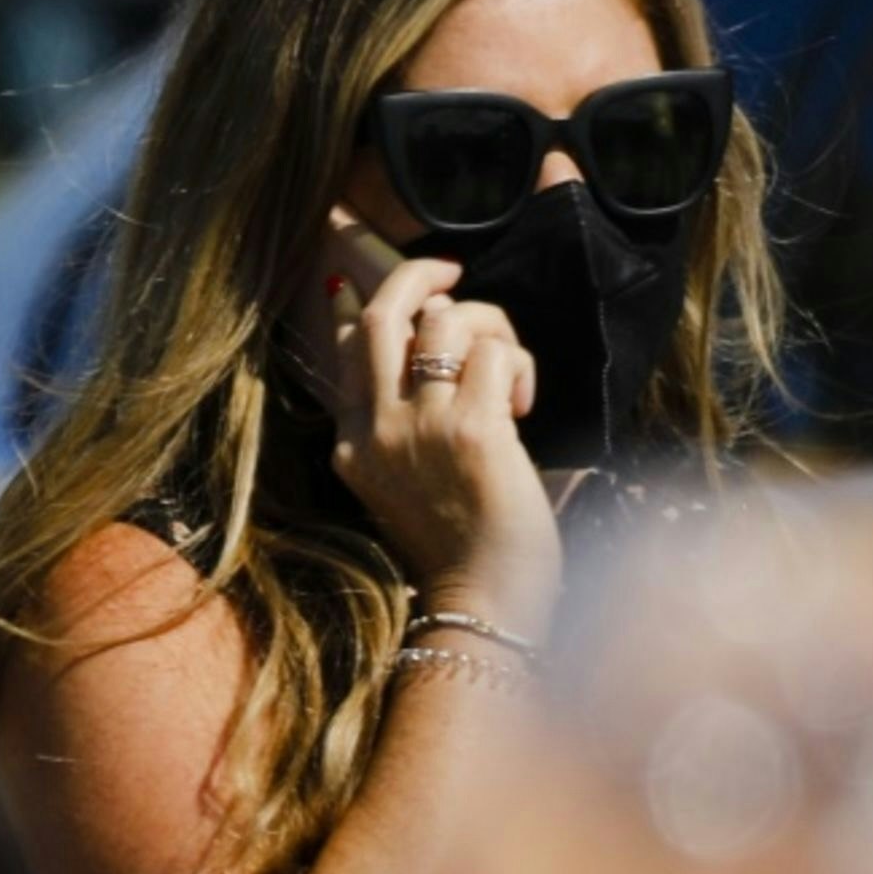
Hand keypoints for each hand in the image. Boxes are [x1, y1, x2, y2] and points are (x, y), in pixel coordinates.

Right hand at [314, 232, 560, 628]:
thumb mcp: (401, 489)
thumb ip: (399, 430)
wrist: (483, 606)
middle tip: (448, 268)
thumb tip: (421, 358)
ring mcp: (421, 427)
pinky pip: (494, 352)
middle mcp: (376, 428)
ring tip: (506, 368)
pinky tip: (524, 403)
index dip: (365, 304)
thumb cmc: (459, 552)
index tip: (377, 287)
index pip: (348, 347)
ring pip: (446, 320)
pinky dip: (516, 362)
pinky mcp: (473, 430)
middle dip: (416, 273)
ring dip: (487, 325)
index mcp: (354, 443)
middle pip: (386, 314)